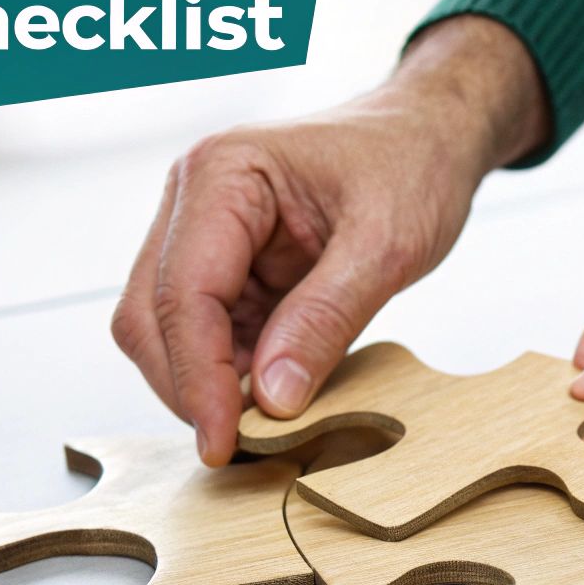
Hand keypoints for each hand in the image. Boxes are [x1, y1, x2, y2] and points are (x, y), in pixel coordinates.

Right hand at [111, 15, 550, 463]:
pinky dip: (232, 372)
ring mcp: (203, 233)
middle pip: (152, 317)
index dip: (197, 379)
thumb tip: (272, 399)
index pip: (184, 295)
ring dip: (208, 384)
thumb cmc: (413, 163)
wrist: (431, 134)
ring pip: (169, 331)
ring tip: (267, 428)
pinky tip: (275, 397)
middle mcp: (194, 199)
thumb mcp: (389, 245)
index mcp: (222, 174)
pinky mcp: (228, 264)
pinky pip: (210, 332)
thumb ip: (327, 318)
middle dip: (189, 387)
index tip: (225, 442)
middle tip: (241, 450)